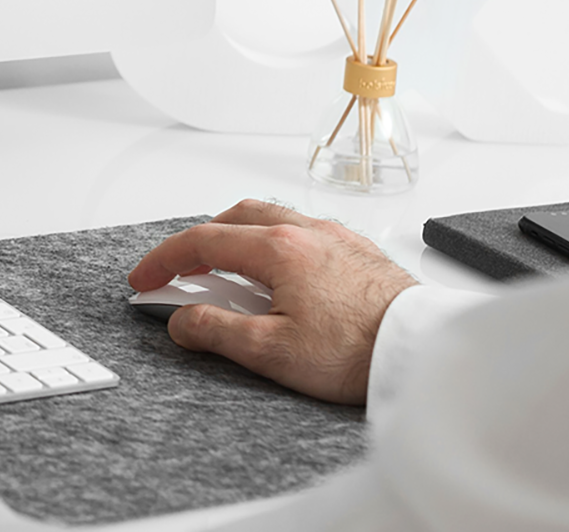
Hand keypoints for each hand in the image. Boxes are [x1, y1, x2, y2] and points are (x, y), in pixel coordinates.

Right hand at [125, 199, 416, 404]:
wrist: (424, 352)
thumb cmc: (357, 351)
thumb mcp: (272, 351)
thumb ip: (217, 332)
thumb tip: (181, 321)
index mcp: (279, 249)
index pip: (202, 242)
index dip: (164, 260)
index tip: (144, 279)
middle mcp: (307, 231)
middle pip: (235, 218)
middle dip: (199, 240)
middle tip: (180, 270)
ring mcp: (336, 238)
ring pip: (272, 219)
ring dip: (237, 237)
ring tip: (225, 270)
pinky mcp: (359, 253)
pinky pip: (303, 231)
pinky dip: (273, 243)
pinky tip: (279, 274)